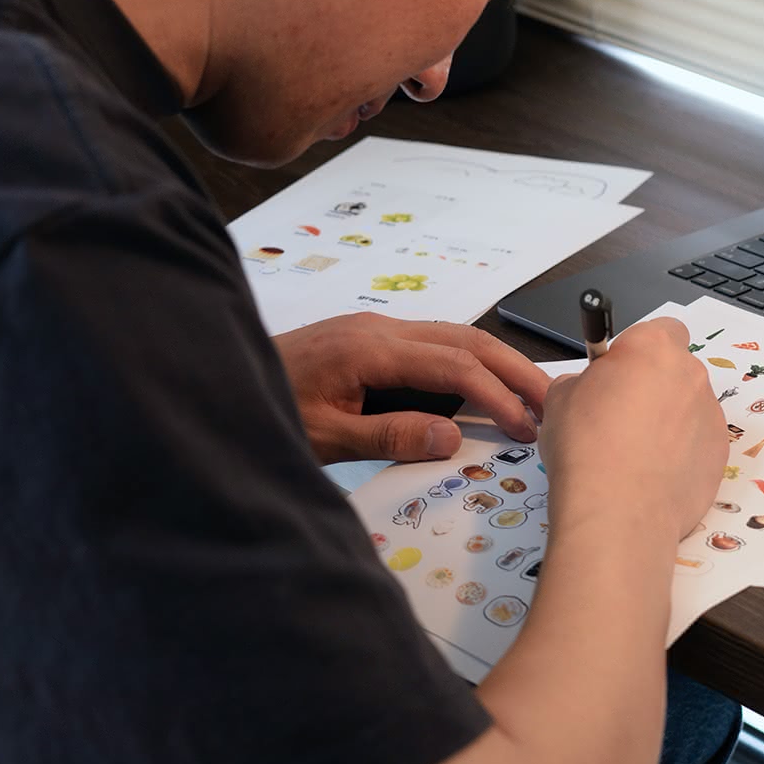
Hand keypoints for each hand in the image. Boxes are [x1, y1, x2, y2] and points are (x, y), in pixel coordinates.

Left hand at [272, 314, 549, 464]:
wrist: (212, 380)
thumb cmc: (261, 410)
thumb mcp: (323, 436)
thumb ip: (389, 435)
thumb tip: (453, 436)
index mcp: (369, 347)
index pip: (455, 366)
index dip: (498, 395)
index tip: (527, 426)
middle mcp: (377, 328)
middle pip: (467, 339)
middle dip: (514, 369)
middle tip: (552, 401)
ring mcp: (373, 329)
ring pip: (454, 337)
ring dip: (495, 365)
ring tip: (529, 397)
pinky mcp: (368, 339)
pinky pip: (432, 345)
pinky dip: (467, 365)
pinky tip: (480, 390)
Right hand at [539, 316, 725, 542]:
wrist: (616, 511)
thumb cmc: (584, 447)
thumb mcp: (560, 399)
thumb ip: (582, 382)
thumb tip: (589, 389)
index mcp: (652, 348)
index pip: (661, 329)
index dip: (639, 351)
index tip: (618, 373)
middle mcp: (690, 374)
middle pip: (676, 370)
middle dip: (654, 386)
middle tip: (622, 416)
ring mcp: (711, 415)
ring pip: (689, 408)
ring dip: (669, 421)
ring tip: (635, 455)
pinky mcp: (719, 454)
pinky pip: (699, 443)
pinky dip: (681, 454)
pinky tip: (653, 475)